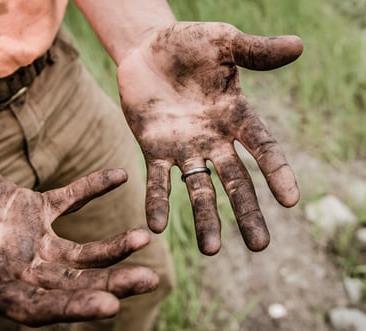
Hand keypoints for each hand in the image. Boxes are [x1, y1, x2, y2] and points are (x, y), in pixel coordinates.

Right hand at [0, 169, 157, 326]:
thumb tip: (3, 286)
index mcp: (4, 288)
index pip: (44, 308)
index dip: (75, 308)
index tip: (111, 307)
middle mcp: (25, 270)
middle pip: (77, 282)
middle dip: (113, 282)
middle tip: (151, 280)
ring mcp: (34, 241)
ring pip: (83, 250)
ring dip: (114, 244)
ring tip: (144, 237)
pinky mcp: (37, 209)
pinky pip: (71, 198)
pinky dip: (93, 186)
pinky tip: (120, 175)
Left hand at [118, 22, 302, 254]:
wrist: (147, 50)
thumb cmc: (188, 44)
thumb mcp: (223, 42)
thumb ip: (256, 51)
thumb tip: (298, 46)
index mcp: (235, 116)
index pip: (263, 148)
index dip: (277, 172)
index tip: (291, 200)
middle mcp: (213, 139)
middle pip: (235, 180)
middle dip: (246, 212)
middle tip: (259, 246)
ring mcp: (184, 148)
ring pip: (198, 188)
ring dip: (204, 218)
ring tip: (210, 250)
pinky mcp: (153, 149)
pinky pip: (157, 180)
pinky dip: (158, 202)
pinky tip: (156, 226)